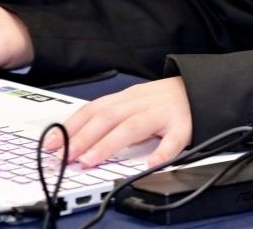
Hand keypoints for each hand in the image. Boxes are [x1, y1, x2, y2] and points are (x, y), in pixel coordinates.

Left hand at [43, 77, 191, 167]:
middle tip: (66, 155)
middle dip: (83, 137)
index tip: (52, 143)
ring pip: (132, 127)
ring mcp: (161, 113)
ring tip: (92, 159)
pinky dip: (162, 152)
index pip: (92, 110)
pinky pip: (172, 140)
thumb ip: (110, 118)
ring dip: (109, 144)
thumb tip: (78, 139)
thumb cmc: (162, 101)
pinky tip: (151, 164)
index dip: (71, 126)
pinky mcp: (183, 125)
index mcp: (125, 99)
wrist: (200, 88)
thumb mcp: (133, 103)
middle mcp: (139, 103)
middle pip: (107, 117)